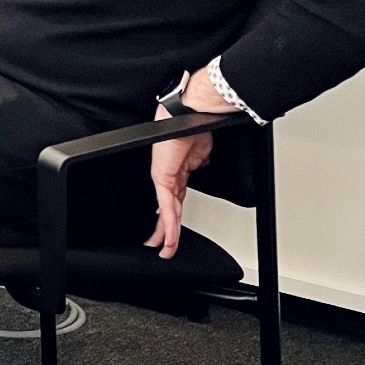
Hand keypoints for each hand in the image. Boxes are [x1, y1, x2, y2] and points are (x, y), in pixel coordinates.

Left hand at [146, 68, 232, 258]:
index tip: (171, 231)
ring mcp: (164, 178)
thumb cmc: (191, 126)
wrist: (188, 114)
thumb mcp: (201, 152)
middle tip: (162, 248)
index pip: (175, 201)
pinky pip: (167, 206)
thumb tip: (202, 167)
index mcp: (177, 172)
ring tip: (165, 250)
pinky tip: (168, 237)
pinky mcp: (163, 177)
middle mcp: (169, 177)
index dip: (174, 217)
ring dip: (167, 234)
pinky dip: (169, 224)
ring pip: (166, 213)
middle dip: (165, 232)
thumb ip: (199, 163)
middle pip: (167, 211)